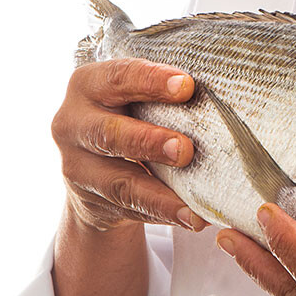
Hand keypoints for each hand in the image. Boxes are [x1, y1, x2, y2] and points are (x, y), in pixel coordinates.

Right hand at [51, 58, 205, 232]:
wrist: (95, 166)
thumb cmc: (131, 116)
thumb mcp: (135, 97)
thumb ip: (163, 95)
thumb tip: (223, 97)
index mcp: (88, 85)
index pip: (118, 77)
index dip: (151, 80)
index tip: (187, 86)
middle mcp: (73, 124)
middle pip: (109, 133)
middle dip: (149, 141)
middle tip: (186, 149)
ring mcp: (77, 167)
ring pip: (119, 183)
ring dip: (159, 195)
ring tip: (192, 206)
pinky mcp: (91, 201)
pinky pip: (130, 210)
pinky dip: (163, 214)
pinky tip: (190, 218)